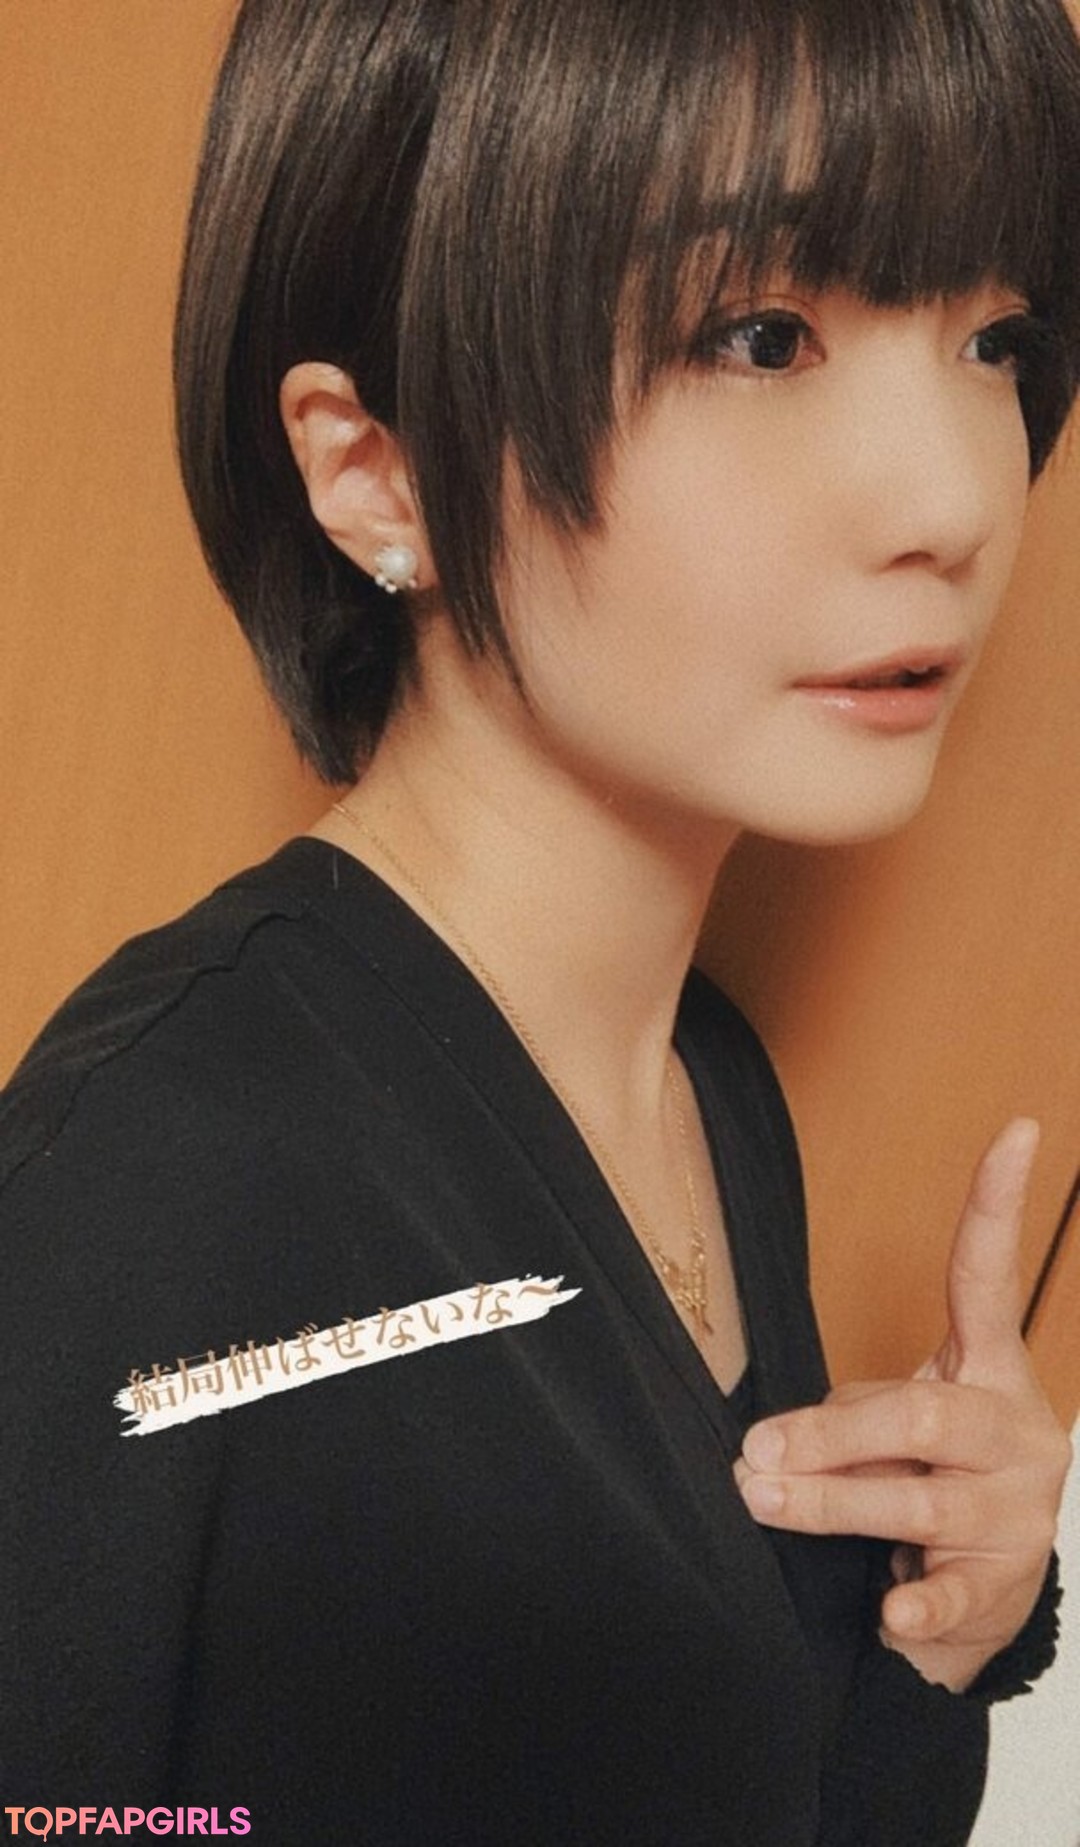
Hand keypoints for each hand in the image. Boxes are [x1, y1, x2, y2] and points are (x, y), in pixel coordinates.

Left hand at [734, 1118, 1072, 1689]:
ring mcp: (1018, 1509)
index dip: (999, 1203)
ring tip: (764, 1499)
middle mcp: (1015, 1429)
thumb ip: (851, 1414)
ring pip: (921, 1499)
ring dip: (832, 1501)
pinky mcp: (1006, 1584)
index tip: (1018, 1130)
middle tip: (754, 1449)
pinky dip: (916, 1604)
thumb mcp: (898, 1427)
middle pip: (924, 1416)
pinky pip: (955, 1594)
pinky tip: (888, 1612)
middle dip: (831, 1434)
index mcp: (988, 1370)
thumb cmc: (924, 1479)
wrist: (985, 1593)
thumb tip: (768, 1445)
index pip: (988, 1276)